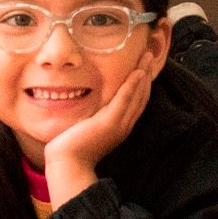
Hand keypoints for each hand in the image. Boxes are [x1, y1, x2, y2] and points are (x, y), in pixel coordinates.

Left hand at [42, 55, 153, 208]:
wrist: (68, 164)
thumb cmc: (73, 147)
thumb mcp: (88, 126)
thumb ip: (95, 115)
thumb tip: (93, 102)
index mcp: (121, 125)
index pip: (137, 100)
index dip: (142, 82)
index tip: (144, 65)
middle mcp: (125, 124)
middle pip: (141, 95)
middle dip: (147, 74)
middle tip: (149, 54)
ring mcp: (119, 124)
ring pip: (137, 95)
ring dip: (143, 74)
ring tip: (147, 56)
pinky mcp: (110, 122)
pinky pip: (125, 100)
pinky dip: (133, 85)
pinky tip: (138, 72)